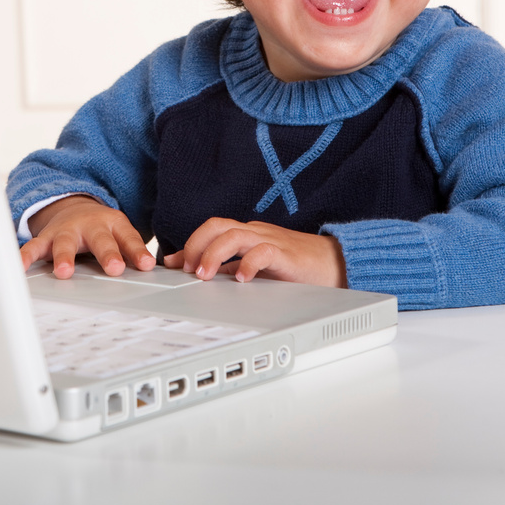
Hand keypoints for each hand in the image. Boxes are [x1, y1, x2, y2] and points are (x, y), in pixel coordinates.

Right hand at [20, 195, 154, 278]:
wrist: (74, 207)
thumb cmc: (102, 228)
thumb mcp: (121, 233)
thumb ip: (133, 251)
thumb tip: (151, 270)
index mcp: (113, 224)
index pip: (128, 238)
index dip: (137, 251)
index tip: (146, 265)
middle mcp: (89, 226)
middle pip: (99, 240)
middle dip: (107, 254)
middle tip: (114, 268)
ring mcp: (66, 231)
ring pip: (64, 243)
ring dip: (64, 257)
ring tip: (65, 272)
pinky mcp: (46, 237)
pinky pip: (34, 246)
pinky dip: (26, 256)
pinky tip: (20, 267)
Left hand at [161, 217, 345, 287]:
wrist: (335, 263)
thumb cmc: (295, 265)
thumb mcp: (254, 266)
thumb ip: (228, 267)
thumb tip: (196, 272)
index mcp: (245, 234)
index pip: (210, 231)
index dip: (187, 245)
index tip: (170, 264)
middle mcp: (254, 232)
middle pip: (217, 225)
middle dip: (196, 244)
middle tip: (187, 269)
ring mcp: (270, 240)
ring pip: (234, 234)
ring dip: (214, 254)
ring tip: (204, 275)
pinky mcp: (286, 253)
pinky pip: (264, 251)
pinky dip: (249, 264)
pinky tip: (242, 280)